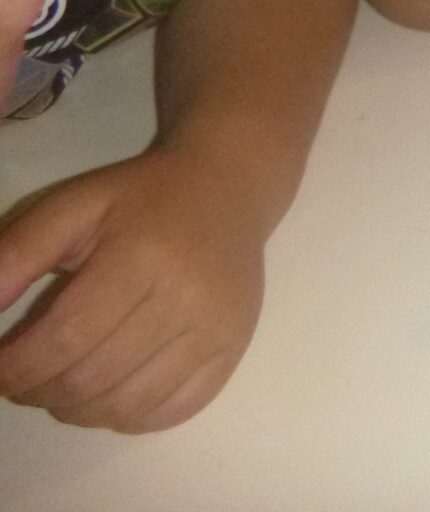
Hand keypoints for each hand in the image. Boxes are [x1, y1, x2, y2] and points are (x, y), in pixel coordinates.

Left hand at [0, 148, 268, 431]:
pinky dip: (124, 416)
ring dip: (76, 409)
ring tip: (63, 383)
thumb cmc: (142, 199)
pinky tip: (109, 389)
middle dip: (38, 390)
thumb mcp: (73, 206)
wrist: (227, 191)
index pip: (66, 337)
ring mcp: (216, 331)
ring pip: (126, 407)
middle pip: (92, 379)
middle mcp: (187, 299)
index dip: (17, 367)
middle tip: (23, 377)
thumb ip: (17, 254)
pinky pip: (168, 413)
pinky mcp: (232, 352)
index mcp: (142, 257)